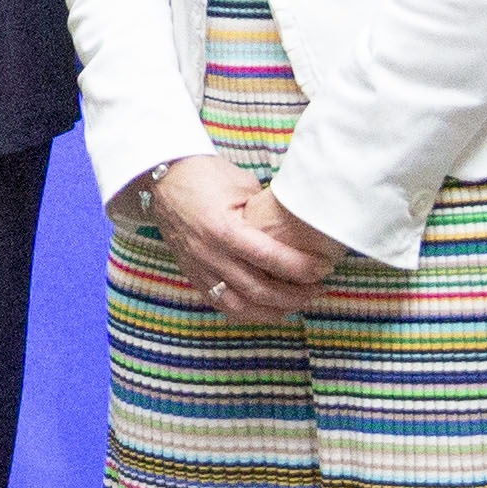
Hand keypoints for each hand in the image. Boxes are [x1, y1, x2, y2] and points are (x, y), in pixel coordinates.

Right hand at [146, 155, 335, 322]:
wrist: (162, 180)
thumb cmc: (205, 176)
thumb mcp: (243, 184)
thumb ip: (266, 211)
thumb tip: (298, 227)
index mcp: (223, 229)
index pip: (269, 258)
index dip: (301, 268)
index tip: (324, 268)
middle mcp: (209, 255)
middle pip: (258, 290)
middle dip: (295, 295)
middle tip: (318, 287)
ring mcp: (199, 269)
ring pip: (240, 306)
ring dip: (274, 310)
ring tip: (298, 302)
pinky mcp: (194, 276)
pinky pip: (223, 305)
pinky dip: (249, 312)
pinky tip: (269, 308)